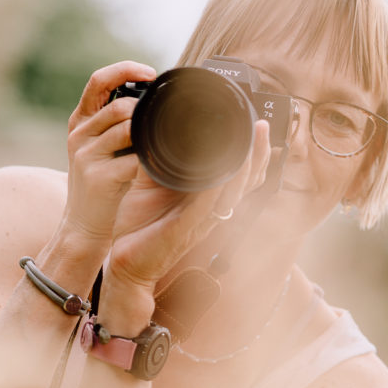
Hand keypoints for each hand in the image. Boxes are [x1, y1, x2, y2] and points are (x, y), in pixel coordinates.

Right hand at [60, 61, 156, 246]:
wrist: (83, 223)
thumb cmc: (101, 181)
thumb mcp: (100, 146)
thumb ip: (115, 122)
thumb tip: (152, 100)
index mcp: (80, 121)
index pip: (98, 80)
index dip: (126, 69)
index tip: (151, 73)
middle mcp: (79, 134)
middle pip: (119, 106)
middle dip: (144, 111)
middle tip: (158, 123)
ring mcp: (87, 155)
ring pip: (127, 128)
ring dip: (147, 135)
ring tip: (154, 146)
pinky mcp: (99, 177)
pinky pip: (134, 158)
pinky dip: (149, 159)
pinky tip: (154, 164)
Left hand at [101, 119, 271, 316]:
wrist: (124, 262)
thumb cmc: (139, 226)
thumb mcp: (148, 185)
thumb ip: (156, 160)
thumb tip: (154, 127)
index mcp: (207, 198)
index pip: (241, 175)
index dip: (254, 153)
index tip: (258, 125)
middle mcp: (211, 209)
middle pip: (248, 182)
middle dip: (259, 154)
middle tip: (262, 126)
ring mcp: (201, 220)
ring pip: (234, 191)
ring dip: (245, 166)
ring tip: (251, 141)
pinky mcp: (186, 228)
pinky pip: (208, 205)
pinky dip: (218, 186)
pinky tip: (223, 169)